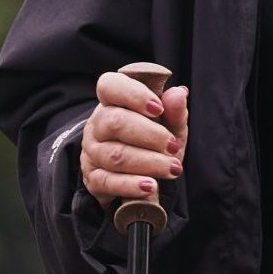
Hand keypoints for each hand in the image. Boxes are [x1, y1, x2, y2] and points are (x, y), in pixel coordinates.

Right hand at [81, 71, 189, 212]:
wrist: (138, 178)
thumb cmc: (152, 143)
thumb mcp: (169, 126)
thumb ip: (174, 110)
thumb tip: (180, 93)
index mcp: (112, 103)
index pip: (110, 86)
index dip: (133, 94)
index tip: (159, 108)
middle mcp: (97, 125)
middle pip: (115, 122)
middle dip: (149, 135)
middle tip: (173, 146)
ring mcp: (92, 153)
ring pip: (115, 155)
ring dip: (148, 163)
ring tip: (172, 169)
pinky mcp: (93, 179)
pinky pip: (109, 182)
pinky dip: (131, 185)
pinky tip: (151, 187)